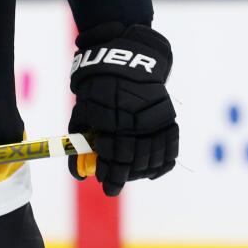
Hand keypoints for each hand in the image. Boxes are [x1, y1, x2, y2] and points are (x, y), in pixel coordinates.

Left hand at [68, 24, 177, 196]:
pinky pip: (170, 148)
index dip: (109, 173)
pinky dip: (161, 163)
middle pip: (134, 159)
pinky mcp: (168, 118)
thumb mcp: (83, 110)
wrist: (126, 62)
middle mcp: (136, 119)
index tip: (103, 184)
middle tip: (113, 185)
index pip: (113, 155)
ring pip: (153, 157)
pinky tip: (150, 171)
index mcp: (112, 117)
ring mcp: (155, 119)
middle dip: (122, 176)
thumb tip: (78, 174)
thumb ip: (81, 141)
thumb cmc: (97, 89)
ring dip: (140, 172)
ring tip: (128, 176)